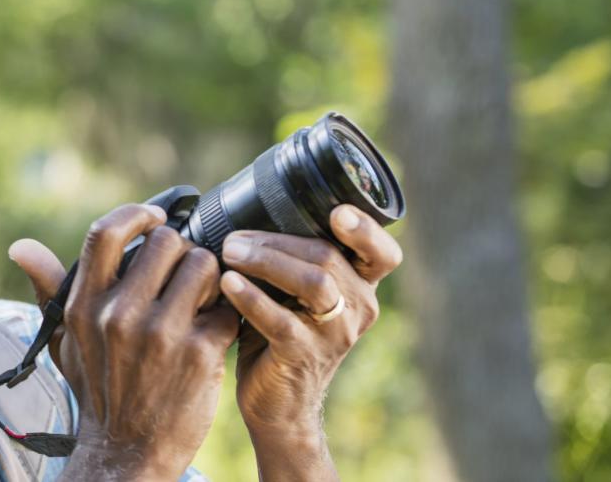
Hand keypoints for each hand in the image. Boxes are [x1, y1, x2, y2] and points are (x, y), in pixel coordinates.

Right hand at [11, 204, 239, 481]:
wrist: (126, 454)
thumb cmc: (98, 389)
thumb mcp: (65, 339)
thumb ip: (49, 287)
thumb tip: (20, 247)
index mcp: (84, 305)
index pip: (105, 232)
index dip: (136, 214)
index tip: (155, 217)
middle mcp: (118, 316)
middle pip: (166, 241)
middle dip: (180, 252)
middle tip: (180, 276)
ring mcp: (161, 334)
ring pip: (202, 265)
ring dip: (208, 279)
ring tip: (198, 302)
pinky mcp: (199, 354)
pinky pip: (226, 307)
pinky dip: (224, 316)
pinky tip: (210, 333)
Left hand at [218, 205, 402, 476]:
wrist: (277, 405)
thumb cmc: (279, 333)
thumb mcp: (293, 293)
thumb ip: (288, 255)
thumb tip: (245, 205)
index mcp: (360, 287)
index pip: (383, 254)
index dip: (366, 230)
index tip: (338, 212)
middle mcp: (357, 308)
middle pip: (329, 257)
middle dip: (278, 240)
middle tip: (235, 238)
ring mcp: (334, 334)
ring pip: (313, 284)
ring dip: (267, 261)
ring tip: (230, 252)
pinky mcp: (303, 356)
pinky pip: (280, 320)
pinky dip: (251, 297)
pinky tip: (227, 283)